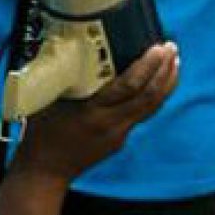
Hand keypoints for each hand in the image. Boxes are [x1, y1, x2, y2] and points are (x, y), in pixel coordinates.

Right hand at [17, 41, 178, 180]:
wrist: (45, 172)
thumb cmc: (41, 133)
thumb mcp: (48, 100)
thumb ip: (64, 74)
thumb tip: (72, 42)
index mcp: (92, 112)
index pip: (129, 87)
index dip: (147, 66)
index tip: (157, 47)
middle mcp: (111, 124)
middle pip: (149, 97)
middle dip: (164, 70)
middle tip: (171, 47)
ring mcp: (118, 134)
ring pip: (151, 107)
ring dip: (166, 82)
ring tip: (173, 60)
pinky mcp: (120, 139)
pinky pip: (143, 114)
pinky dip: (154, 94)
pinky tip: (158, 81)